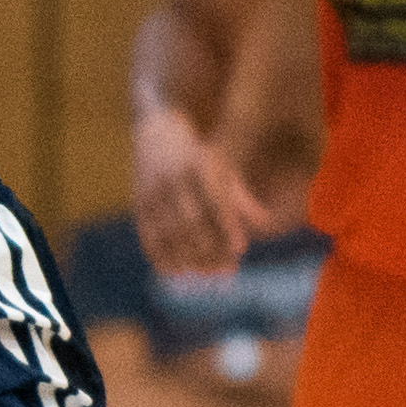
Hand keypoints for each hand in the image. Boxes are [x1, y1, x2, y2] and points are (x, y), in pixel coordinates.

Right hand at [129, 106, 276, 278]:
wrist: (157, 129)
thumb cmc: (200, 154)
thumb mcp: (223, 167)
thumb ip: (242, 198)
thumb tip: (267, 225)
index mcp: (199, 165)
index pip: (216, 200)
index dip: (229, 225)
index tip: (241, 249)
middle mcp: (174, 177)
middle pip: (192, 221)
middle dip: (208, 249)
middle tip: (224, 272)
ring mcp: (153, 190)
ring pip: (168, 230)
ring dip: (184, 257)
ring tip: (199, 277)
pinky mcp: (138, 201)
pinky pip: (147, 232)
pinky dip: (158, 254)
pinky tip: (170, 271)